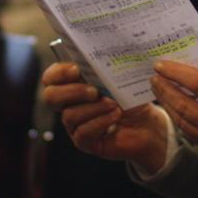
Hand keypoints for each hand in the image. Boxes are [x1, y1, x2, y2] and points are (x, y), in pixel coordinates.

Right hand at [41, 62, 168, 172]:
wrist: (147, 123)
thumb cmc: (130, 98)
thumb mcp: (118, 78)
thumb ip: (103, 67)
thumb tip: (96, 55)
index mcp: (72, 85)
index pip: (50, 78)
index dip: (58, 73)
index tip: (77, 69)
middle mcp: (69, 105)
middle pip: (51, 97)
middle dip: (72, 91)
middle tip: (94, 91)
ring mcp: (75, 125)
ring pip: (70, 115)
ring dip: (94, 108)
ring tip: (114, 104)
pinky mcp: (85, 142)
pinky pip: (83, 132)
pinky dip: (101, 121)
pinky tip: (115, 116)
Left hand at [150, 60, 197, 162]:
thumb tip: (193, 73)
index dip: (178, 73)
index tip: (162, 64)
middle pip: (184, 104)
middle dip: (165, 88)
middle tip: (154, 75)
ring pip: (181, 119)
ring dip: (166, 102)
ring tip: (157, 88)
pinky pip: (186, 130)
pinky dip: (176, 115)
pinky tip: (169, 104)